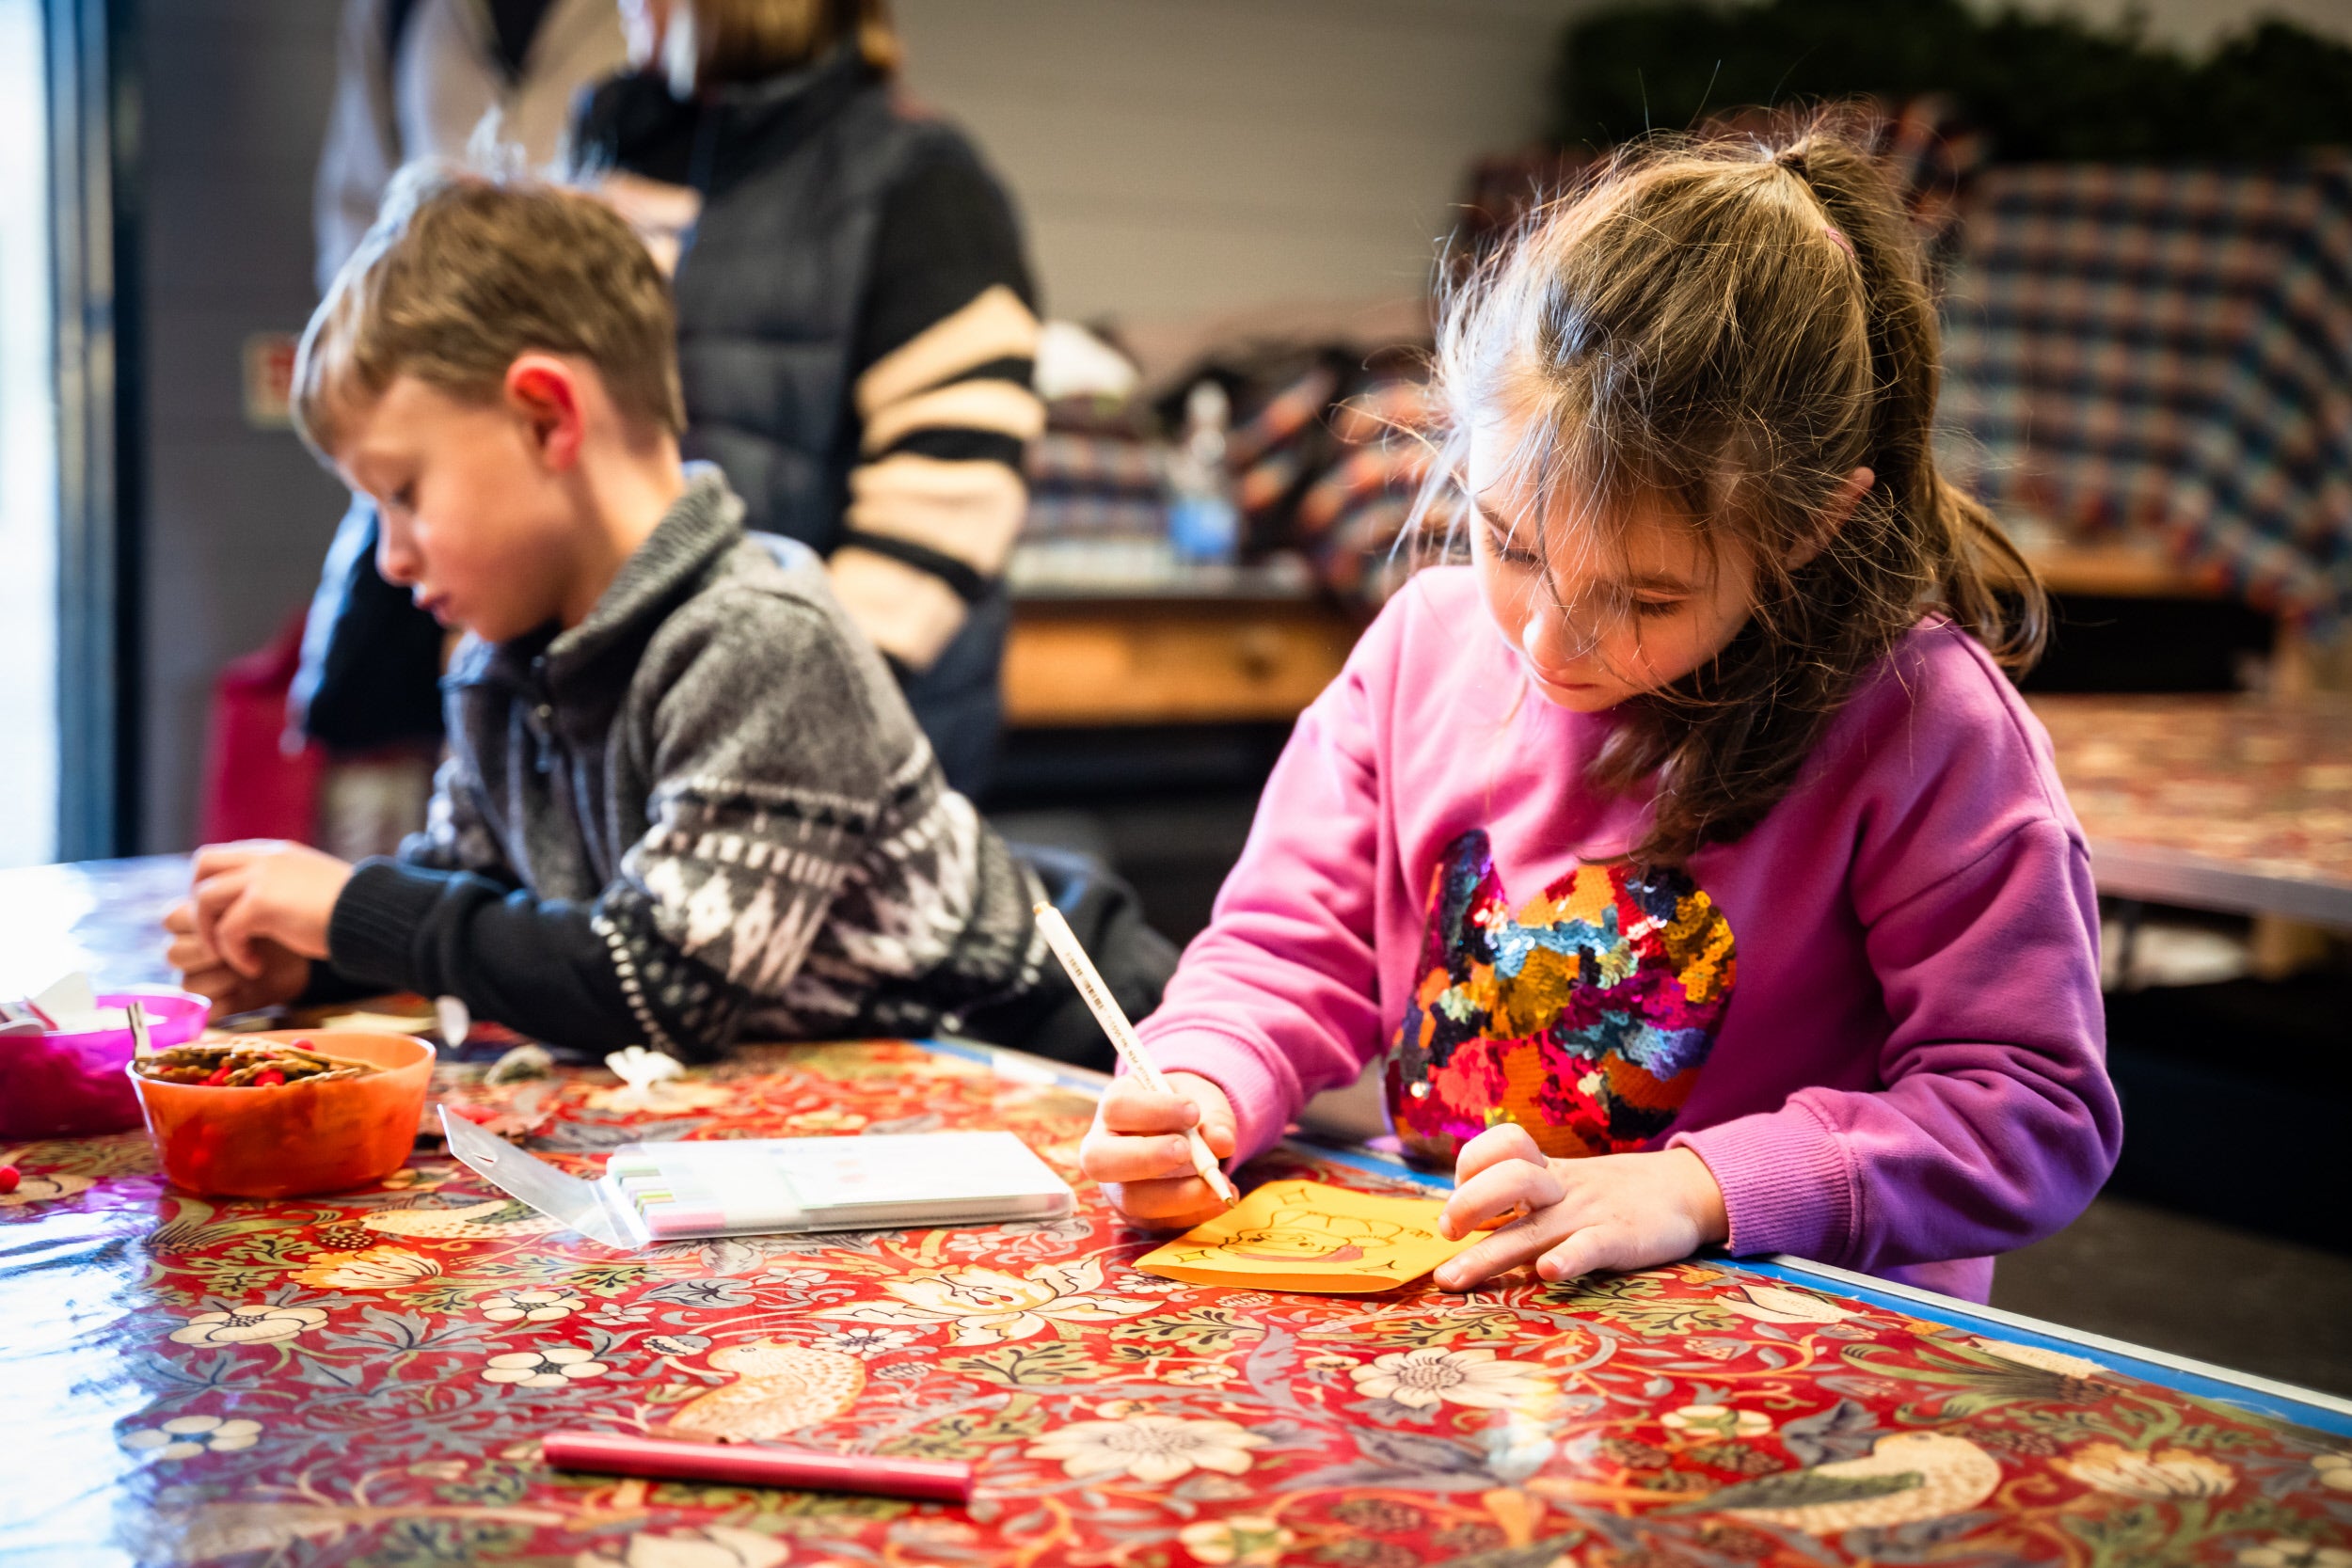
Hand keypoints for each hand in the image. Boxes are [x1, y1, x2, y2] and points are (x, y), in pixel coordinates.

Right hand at [164, 899, 310, 1017]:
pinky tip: (252, 988)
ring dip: (219, 977)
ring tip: (254, 967)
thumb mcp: (265, 894)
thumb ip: (234, 890)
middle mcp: (197, 950)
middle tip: (242, 943)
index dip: (196, 918)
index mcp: (199, 920)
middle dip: (205, 949)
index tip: (231, 912)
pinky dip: (227, 1001)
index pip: (170, 920)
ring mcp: (209, 978)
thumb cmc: (290, 911)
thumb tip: (215, 880)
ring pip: (187, 985)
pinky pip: (209, 1010)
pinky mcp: (227, 1001)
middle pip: (173, 953)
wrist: (320, 939)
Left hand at [186, 841, 353, 976]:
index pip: (221, 856)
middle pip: (202, 865)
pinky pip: (227, 930)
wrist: (372, 916)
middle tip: (217, 934)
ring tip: (233, 957)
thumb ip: (285, 885)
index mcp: (276, 853)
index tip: (225, 917)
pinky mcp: (262, 903)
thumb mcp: (311, 885)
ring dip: (211, 933)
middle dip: (200, 901)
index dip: (212, 885)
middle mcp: (264, 858)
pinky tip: (255, 968)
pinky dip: (235, 954)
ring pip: (205, 898)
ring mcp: (261, 877)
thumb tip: (266, 907)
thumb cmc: (353, 910)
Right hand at [1080, 1071, 1237, 1229]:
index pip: (1117, 1107)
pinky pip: (1157, 1222)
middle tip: (1185, 1152)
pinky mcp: (1137, 1214)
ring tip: (1216, 1185)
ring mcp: (1117, 1185)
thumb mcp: (1204, 1101)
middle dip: (1145, 1158)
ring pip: (1130, 1200)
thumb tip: (1222, 1142)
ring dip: (1178, 1195)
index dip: (1153, 1111)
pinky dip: (1193, 1214)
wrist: (1188, 1132)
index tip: (1193, 1112)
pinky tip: (1218, 1201)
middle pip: (1098, 1160)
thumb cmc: (1186, 1110)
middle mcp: (1104, 1147)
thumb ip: (1216, 1117)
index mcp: (1116, 1106)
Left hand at [1431, 1124, 1728, 1290]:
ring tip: (1456, 1275)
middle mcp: (1561, 1190)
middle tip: (1447, 1235)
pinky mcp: (1619, 1239)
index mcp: (1547, 1172)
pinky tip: (1548, 1274)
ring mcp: (1589, 1214)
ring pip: (1535, 1227)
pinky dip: (1569, 1259)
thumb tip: (1461, 1220)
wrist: (1685, 1191)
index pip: (1502, 1147)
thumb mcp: (1566, 1183)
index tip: (1454, 1199)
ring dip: (1488, 1253)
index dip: (1470, 1166)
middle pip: (1509, 1181)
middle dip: (1467, 1205)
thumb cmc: (1612, 1194)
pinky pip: (1590, 1246)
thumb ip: (1523, 1197)